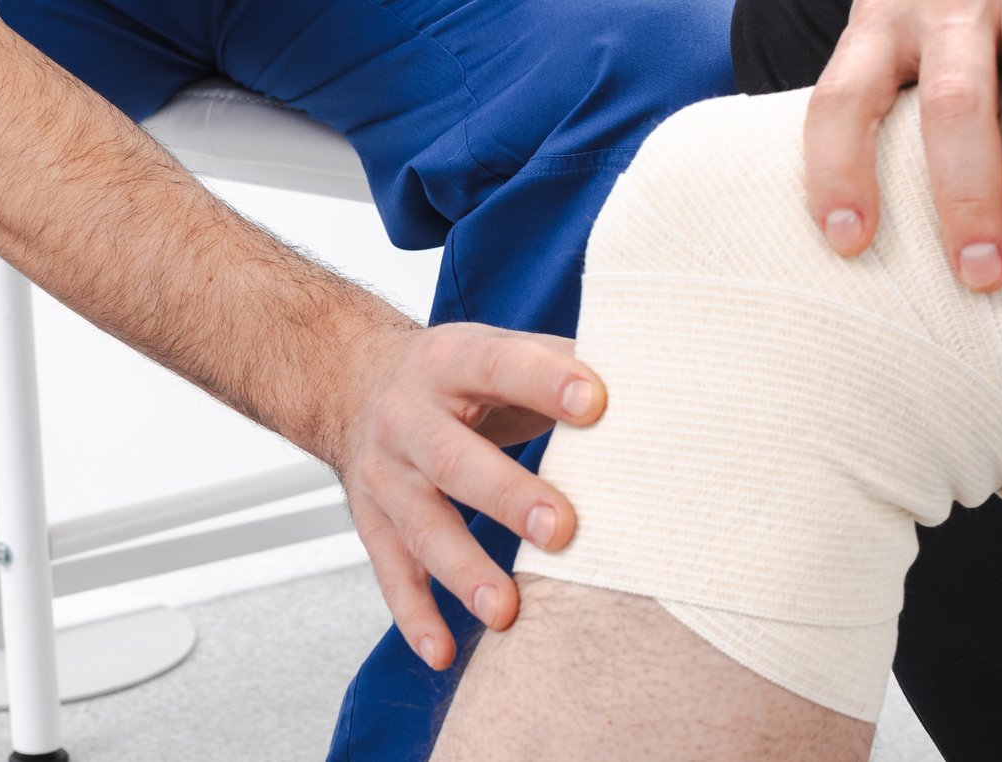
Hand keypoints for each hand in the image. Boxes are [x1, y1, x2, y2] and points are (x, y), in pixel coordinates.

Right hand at [326, 322, 605, 669]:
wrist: (353, 384)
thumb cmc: (457, 375)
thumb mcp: (495, 347)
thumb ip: (560, 360)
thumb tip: (648, 375)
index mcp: (448, 362)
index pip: (497, 366)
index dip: (544, 382)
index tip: (596, 402)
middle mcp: (407, 419)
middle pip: (453, 459)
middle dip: (507, 497)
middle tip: (562, 529)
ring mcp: (385, 475)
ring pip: (423, 527)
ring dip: (464, 571)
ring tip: (505, 611)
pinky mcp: (373, 523)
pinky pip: (393, 575)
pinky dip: (416, 617)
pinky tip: (444, 653)